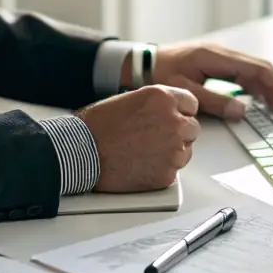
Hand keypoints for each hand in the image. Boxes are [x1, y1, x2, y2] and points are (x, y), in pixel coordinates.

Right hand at [80, 85, 199, 192]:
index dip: (181, 112)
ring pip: (186, 151)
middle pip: (192, 128)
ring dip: (172, 152)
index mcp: (164, 98)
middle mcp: (173, 122)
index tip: (174, 118)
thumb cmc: (96, 126)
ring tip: (146, 152)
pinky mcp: (167, 174)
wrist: (80, 153)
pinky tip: (142, 165)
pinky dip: (162, 170)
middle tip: (157, 138)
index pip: (192, 104)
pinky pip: (174, 171)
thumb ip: (157, 104)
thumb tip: (170, 110)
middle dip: (179, 133)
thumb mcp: (131, 99)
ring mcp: (173, 149)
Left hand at [150, 42, 272, 119]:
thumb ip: (213, 101)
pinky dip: (256, 86)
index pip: (258, 69)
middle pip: (261, 68)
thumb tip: (241, 112)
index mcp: (217, 57)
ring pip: (255, 69)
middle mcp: (223, 53)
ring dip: (268, 87)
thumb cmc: (159, 75)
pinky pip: (244, 72)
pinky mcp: (218, 63)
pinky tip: (259, 100)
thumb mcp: (184, 91)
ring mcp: (222, 57)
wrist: (143, 62)